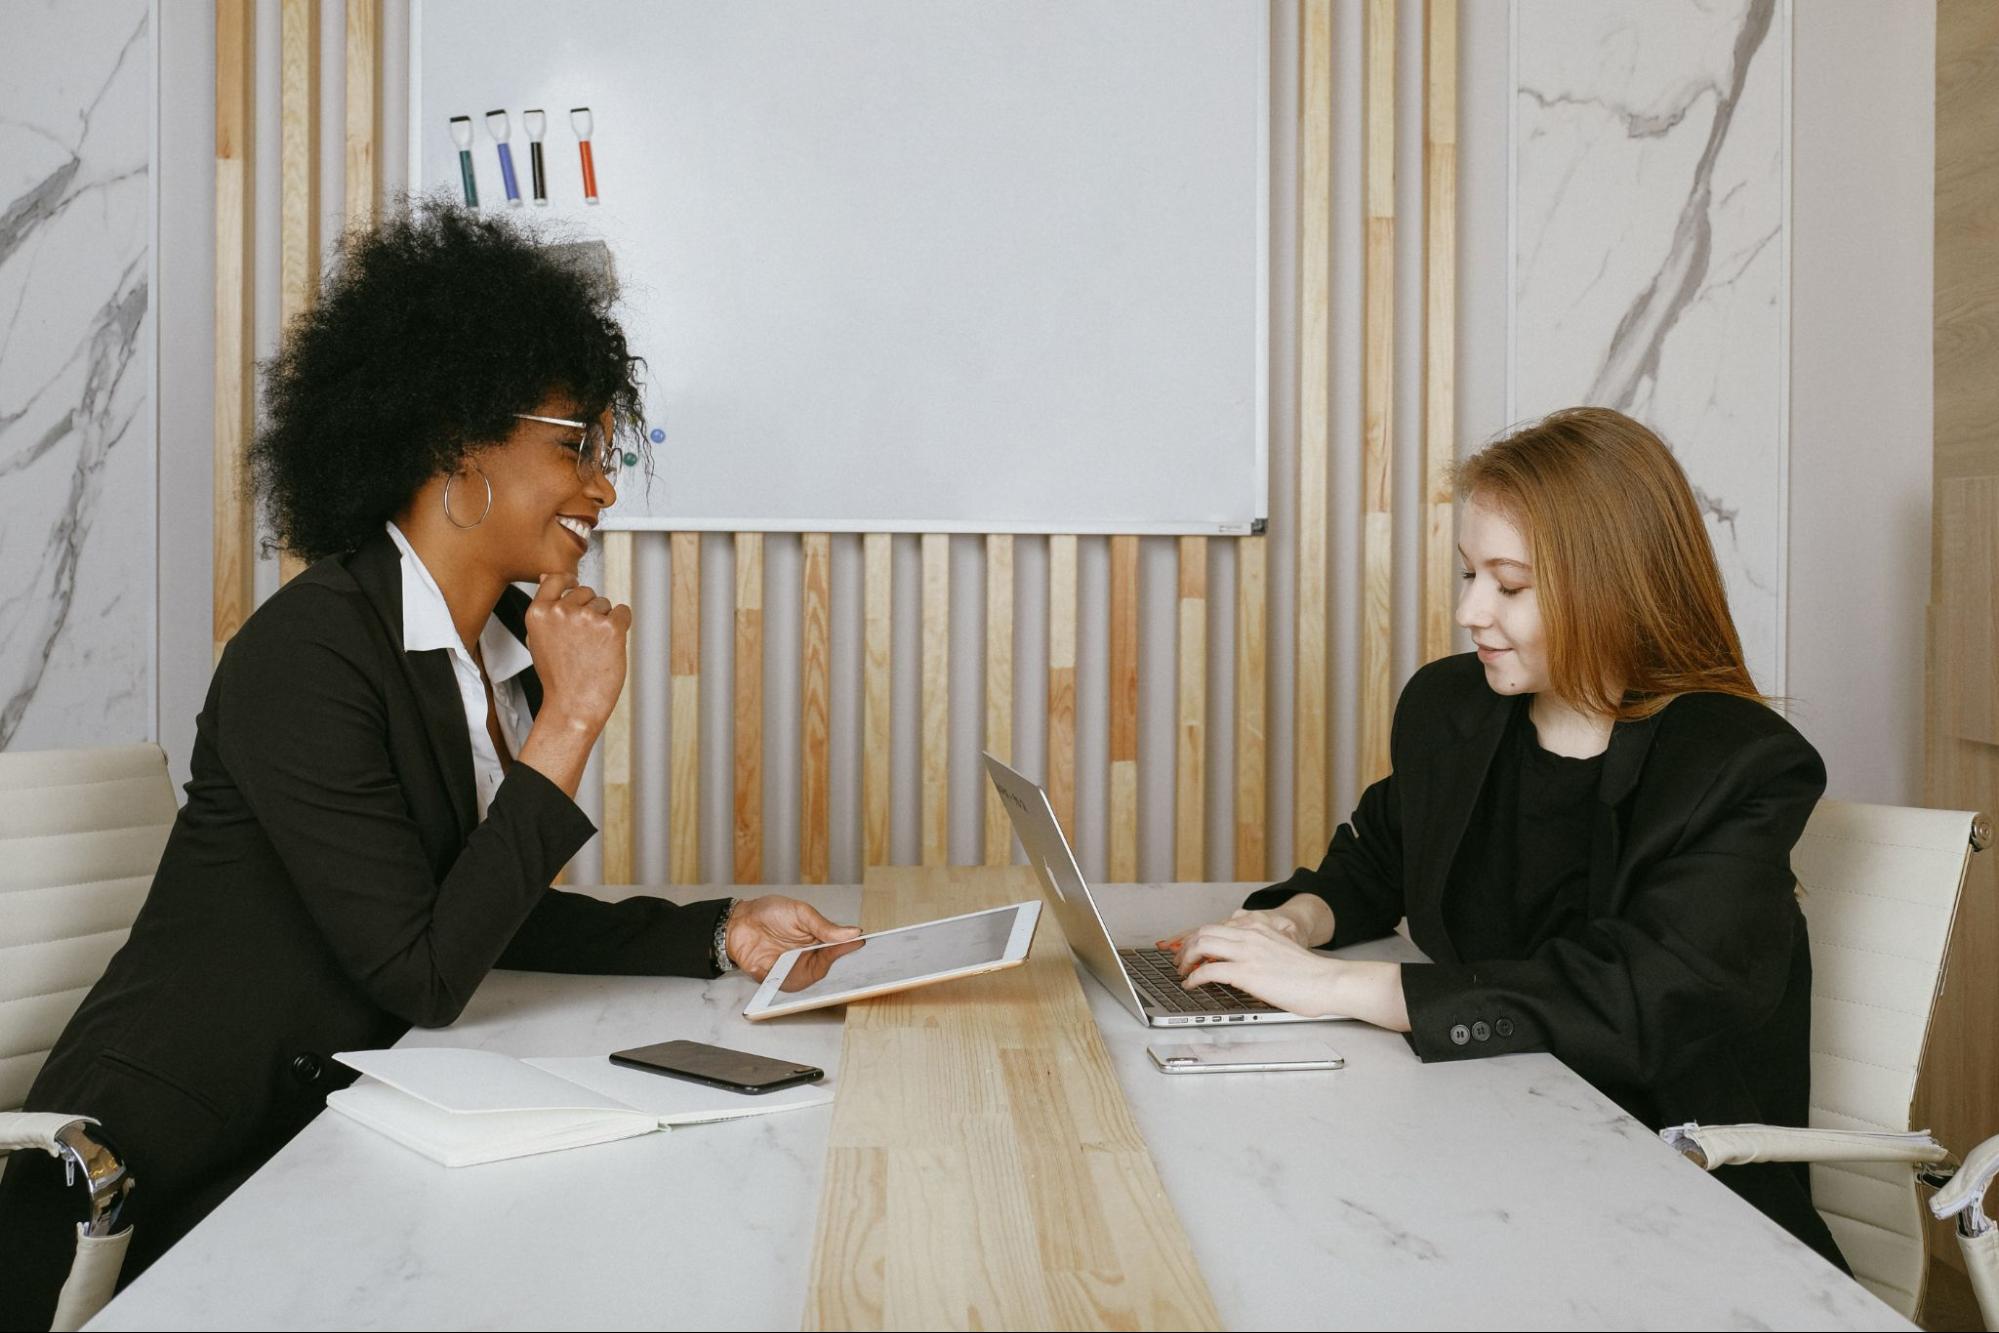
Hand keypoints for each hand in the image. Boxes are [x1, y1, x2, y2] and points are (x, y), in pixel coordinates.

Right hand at [524, 573, 631, 732]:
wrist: (573, 705)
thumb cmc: (558, 676)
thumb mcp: (538, 638)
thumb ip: (545, 607)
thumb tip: (546, 576)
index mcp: (539, 612)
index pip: (556, 578)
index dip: (569, 583)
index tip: (574, 589)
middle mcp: (562, 610)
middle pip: (586, 592)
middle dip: (589, 610)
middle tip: (583, 641)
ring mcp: (587, 618)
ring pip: (605, 604)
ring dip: (604, 621)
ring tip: (592, 649)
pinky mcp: (611, 627)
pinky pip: (623, 612)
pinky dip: (621, 626)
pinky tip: (609, 646)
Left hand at [725, 896, 862, 980]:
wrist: (737, 922)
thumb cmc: (768, 913)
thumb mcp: (800, 913)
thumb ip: (824, 926)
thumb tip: (852, 932)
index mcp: (818, 939)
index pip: (838, 947)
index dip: (848, 948)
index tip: (859, 944)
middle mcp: (808, 956)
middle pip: (827, 966)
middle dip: (833, 963)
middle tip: (834, 953)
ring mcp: (792, 969)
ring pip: (810, 978)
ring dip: (809, 971)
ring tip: (804, 958)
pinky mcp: (776, 978)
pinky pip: (788, 984)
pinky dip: (788, 978)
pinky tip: (787, 967)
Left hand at [1169, 919, 1343, 1016]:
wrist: (1327, 981)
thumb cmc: (1309, 974)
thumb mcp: (1281, 949)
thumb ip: (1260, 949)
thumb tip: (1243, 962)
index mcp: (1259, 927)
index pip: (1217, 925)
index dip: (1197, 936)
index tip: (1189, 947)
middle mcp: (1250, 934)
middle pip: (1203, 932)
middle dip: (1186, 946)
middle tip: (1180, 959)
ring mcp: (1247, 952)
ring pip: (1201, 945)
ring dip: (1186, 959)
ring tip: (1182, 971)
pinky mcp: (1246, 972)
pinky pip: (1209, 971)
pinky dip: (1194, 978)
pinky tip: (1192, 984)